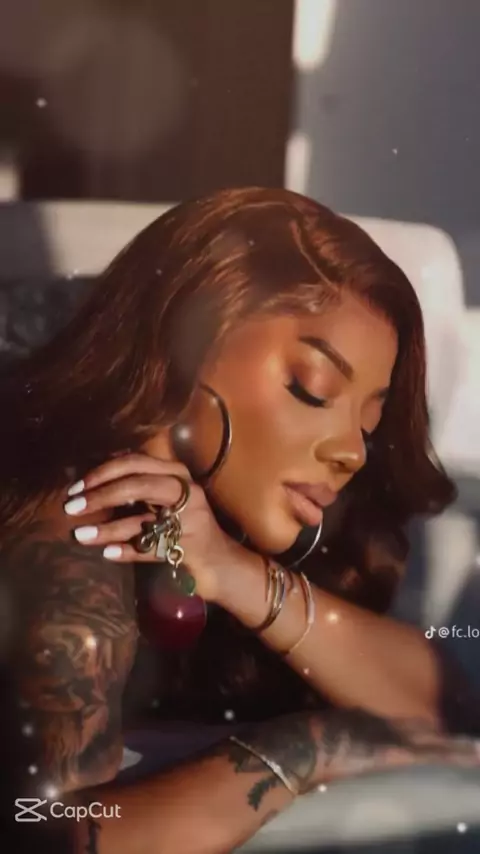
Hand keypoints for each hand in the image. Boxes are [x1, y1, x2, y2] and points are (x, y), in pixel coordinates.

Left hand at [63, 453, 256, 601]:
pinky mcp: (189, 549)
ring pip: (141, 521)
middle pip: (138, 485)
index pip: (135, 462)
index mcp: (177, 474)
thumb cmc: (185, 524)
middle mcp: (187, 492)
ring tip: (80, 535)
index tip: (76, 486)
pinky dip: (127, 551)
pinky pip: (150, 550)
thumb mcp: (165, 496)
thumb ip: (138, 484)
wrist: (220, 560)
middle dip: (100, 495)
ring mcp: (190, 521)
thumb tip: (91, 482)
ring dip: (106, 529)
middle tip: (72, 507)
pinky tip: (107, 554)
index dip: (102, 472)